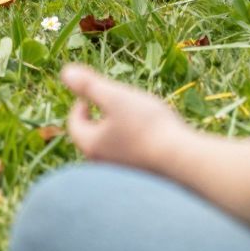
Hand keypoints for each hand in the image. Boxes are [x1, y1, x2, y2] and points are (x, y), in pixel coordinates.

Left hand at [62, 64, 184, 172]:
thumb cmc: (148, 125)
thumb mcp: (116, 97)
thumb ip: (90, 85)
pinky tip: (149, 137)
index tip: (94, 94)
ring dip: (116, 132)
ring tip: (132, 118)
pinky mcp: (139, 178)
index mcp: (91, 145)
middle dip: (98, 119)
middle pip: (91, 138)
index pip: (74, 124)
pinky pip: (127, 158)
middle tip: (111, 104)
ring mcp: (121, 174)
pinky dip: (131, 144)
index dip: (81, 105)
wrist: (183, 160)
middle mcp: (101, 164)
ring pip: (110, 148)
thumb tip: (66, 72)